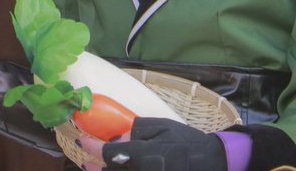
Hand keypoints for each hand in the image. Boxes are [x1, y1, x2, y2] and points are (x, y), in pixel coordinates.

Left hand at [77, 118, 227, 170]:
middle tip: (85, 161)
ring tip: (93, 169)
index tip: (83, 139)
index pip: (108, 153)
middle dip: (93, 166)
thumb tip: (117, 136)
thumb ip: (137, 130)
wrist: (212, 164)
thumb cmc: (187, 143)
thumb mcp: (162, 128)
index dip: (92, 146)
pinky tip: (114, 170)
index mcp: (143, 156)